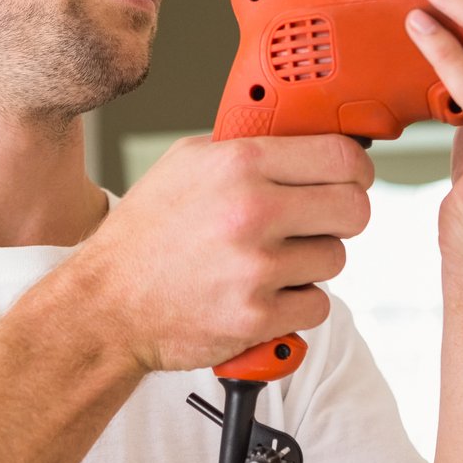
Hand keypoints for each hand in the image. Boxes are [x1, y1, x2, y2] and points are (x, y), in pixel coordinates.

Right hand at [71, 133, 374, 372]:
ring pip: (335, 259)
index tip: (350, 179)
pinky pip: (317, 305)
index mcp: (238, 164)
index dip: (355, 170)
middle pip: (354, 209)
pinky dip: (297, 303)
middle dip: (342, 216)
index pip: (341, 157)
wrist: (106, 305)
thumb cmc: (145, 235)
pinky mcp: (257, 317)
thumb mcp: (186, 165)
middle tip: (318, 223)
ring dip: (311, 263)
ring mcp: (256, 269)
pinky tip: (262, 293)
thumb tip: (307, 144)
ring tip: (269, 261)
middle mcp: (251, 212)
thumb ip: (248, 150)